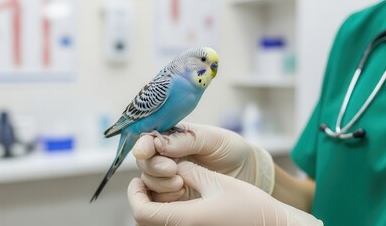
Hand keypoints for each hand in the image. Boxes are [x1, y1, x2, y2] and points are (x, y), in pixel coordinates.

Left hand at [128, 161, 322, 225]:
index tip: (137, 179)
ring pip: (158, 225)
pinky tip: (181, 200)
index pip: (142, 212)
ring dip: (155, 207)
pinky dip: (168, 214)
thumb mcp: (217, 182)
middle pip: (146, 221)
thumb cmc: (251, 206)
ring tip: (168, 188)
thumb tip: (173, 166)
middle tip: (152, 181)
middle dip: (143, 199)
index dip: (134, 195)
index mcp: (185, 220)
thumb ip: (190, 171)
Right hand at [133, 123, 273, 201]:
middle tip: (172, 169)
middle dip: (154, 166)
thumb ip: (186, 139)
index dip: (144, 145)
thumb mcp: (212, 139)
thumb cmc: (231, 150)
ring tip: (181, 182)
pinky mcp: (174, 196)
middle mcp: (167, 157)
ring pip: (148, 181)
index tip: (146, 151)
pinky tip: (181, 192)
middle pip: (145, 162)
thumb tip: (159, 143)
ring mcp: (169, 177)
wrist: (248, 173)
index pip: (149, 140)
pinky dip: (165, 197)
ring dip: (159, 183)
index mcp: (173, 138)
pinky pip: (158, 199)